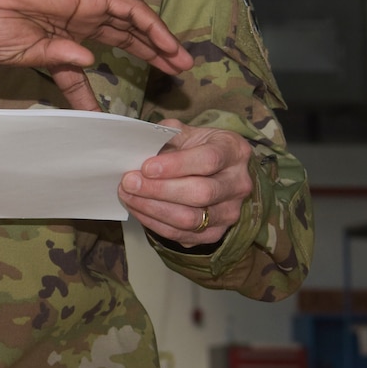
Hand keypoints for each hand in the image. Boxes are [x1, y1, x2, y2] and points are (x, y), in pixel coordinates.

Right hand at [0, 0, 192, 110]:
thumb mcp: (21, 56)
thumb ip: (56, 61)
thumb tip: (88, 62)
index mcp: (55, 46)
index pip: (80, 75)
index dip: (91, 98)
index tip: (103, 120)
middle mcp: (76, 27)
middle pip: (124, 42)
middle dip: (150, 58)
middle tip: (175, 76)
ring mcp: (87, 11)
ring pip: (134, 26)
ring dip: (160, 43)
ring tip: (182, 63)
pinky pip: (131, 10)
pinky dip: (152, 26)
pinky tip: (168, 44)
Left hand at [118, 119, 253, 247]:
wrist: (213, 171)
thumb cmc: (196, 148)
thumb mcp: (186, 133)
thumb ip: (165, 137)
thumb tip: (138, 149)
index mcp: (234, 151)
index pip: (209, 160)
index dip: (176, 165)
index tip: (146, 167)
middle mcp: (238, 184)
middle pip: (201, 193)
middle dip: (159, 190)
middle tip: (129, 182)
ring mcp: (230, 212)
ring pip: (191, 219)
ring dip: (152, 209)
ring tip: (128, 195)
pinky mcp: (215, 233)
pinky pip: (182, 235)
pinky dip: (154, 223)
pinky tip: (137, 208)